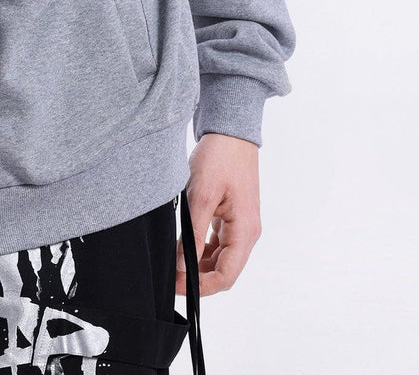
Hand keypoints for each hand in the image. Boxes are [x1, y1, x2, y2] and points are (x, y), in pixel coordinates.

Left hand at [176, 132, 260, 296]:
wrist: (230, 132)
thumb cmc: (220, 157)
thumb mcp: (201, 194)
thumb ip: (192, 233)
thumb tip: (182, 265)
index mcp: (245, 230)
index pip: (227, 275)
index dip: (202, 286)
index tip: (178, 286)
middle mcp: (247, 232)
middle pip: (224, 270)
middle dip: (198, 278)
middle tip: (171, 277)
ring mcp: (241, 225)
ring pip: (220, 258)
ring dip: (199, 264)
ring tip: (175, 262)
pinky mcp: (232, 217)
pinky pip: (219, 243)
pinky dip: (203, 249)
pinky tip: (185, 246)